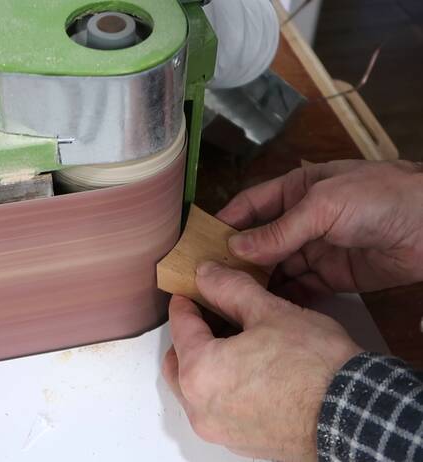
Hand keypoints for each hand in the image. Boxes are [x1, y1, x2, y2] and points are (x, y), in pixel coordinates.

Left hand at [162, 263, 362, 460]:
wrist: (356, 416)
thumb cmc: (315, 367)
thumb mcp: (269, 312)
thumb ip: (229, 289)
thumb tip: (206, 274)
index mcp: (200, 372)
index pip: (179, 327)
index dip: (184, 303)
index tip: (189, 293)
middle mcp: (201, 408)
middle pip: (178, 361)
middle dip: (188, 336)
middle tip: (208, 316)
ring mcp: (220, 430)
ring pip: (194, 389)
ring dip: (203, 362)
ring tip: (230, 341)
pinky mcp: (241, 443)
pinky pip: (216, 409)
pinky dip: (220, 387)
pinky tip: (246, 370)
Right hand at [218, 160, 422, 295]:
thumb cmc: (379, 198)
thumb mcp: (324, 206)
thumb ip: (280, 230)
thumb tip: (236, 248)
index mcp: (296, 190)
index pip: (251, 206)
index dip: (226, 222)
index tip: (198, 242)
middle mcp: (301, 220)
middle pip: (260, 241)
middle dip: (237, 258)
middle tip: (209, 279)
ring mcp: (315, 249)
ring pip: (276, 267)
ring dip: (256, 281)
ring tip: (229, 298)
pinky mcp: (331, 277)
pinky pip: (299, 288)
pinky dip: (282, 297)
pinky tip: (263, 308)